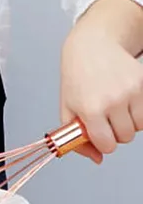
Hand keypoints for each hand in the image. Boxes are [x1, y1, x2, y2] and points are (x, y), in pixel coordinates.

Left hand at [60, 0, 142, 162]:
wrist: (91, 46)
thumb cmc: (77, 76)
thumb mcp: (67, 105)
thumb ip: (77, 136)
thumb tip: (97, 158)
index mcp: (89, 108)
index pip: (106, 145)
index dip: (103, 140)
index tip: (98, 130)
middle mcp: (111, 101)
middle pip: (125, 138)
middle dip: (114, 129)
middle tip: (104, 112)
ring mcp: (130, 92)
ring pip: (138, 127)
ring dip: (128, 120)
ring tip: (114, 102)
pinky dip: (138, 111)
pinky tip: (125, 98)